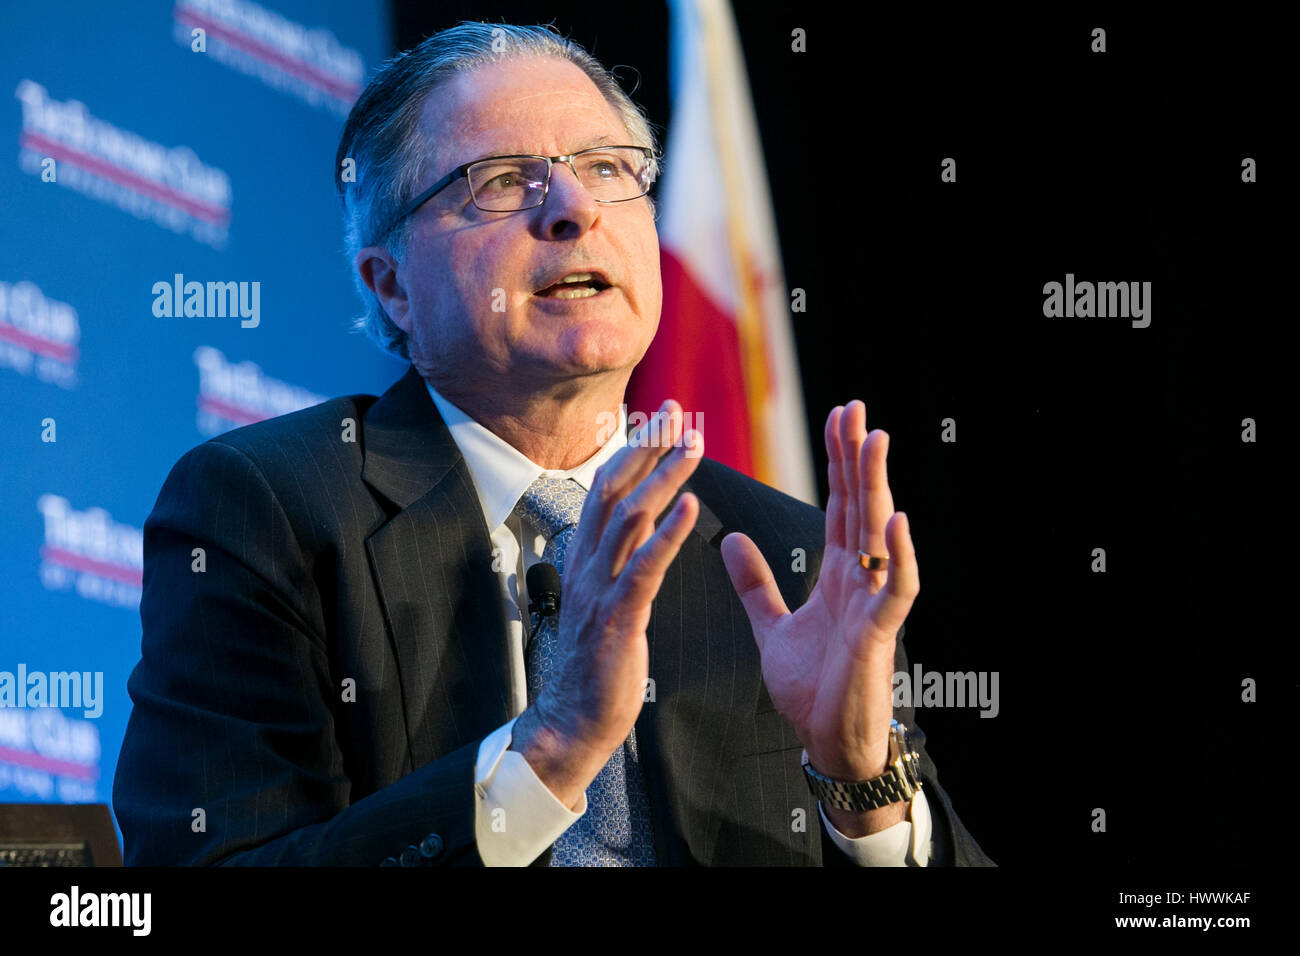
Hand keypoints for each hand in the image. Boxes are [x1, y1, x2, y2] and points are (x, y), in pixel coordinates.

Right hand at [512, 401, 701, 808]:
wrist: (574, 718)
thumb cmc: (597, 663)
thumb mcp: (607, 599)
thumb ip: (622, 559)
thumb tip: (644, 525)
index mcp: (585, 558)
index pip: (607, 489)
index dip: (633, 450)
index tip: (660, 418)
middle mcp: (588, 564)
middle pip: (615, 489)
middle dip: (647, 446)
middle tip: (677, 412)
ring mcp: (600, 588)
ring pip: (630, 518)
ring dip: (664, 477)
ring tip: (693, 445)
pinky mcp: (619, 616)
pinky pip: (644, 566)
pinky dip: (668, 533)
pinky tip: (691, 506)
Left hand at [720, 401, 918, 786]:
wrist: (824, 739)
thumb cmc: (810, 686)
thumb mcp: (773, 625)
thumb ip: (755, 583)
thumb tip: (732, 539)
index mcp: (838, 573)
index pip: (839, 505)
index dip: (837, 462)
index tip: (836, 418)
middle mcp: (861, 578)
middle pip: (860, 505)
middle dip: (857, 457)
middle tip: (853, 407)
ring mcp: (874, 602)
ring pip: (879, 533)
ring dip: (879, 487)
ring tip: (876, 440)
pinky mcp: (880, 632)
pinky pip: (896, 588)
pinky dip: (898, 555)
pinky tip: (894, 520)